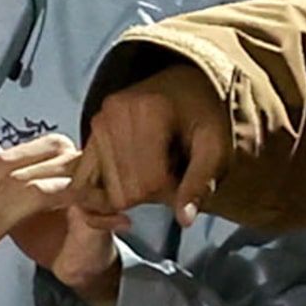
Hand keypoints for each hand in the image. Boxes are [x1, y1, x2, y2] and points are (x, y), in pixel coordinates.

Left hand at [0, 134, 128, 305]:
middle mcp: (73, 160)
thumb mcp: (13, 200)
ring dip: (6, 216)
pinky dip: (48, 222)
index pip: (6, 159)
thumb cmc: (52, 229)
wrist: (81, 260)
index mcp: (52, 151)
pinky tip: (28, 236)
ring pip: (35, 190)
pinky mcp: (103, 208)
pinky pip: (71, 208)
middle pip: (16, 173)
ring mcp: (90, 182)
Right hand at [79, 64, 232, 224]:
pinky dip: (108, 189)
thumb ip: (201, 182)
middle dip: (152, 195)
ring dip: (134, 191)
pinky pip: (88, 179)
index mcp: (148, 110)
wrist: (184, 85)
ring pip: (108, 191)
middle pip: (126, 190)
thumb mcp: (217, 146)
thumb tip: (184, 220)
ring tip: (156, 170)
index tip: (188, 179)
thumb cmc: (205, 115)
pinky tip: (131, 180)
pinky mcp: (90, 132)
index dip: (174, 193)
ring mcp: (97, 123)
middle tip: (174, 177)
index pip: (150, 182)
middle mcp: (114, 114)